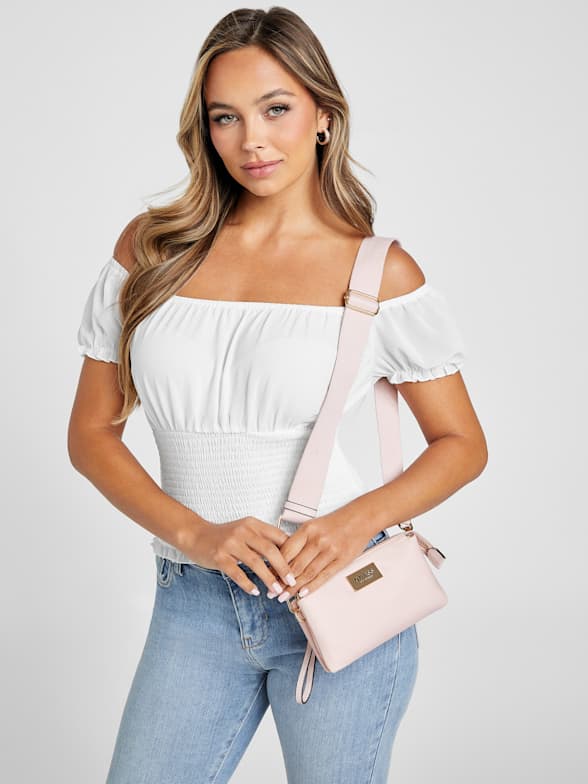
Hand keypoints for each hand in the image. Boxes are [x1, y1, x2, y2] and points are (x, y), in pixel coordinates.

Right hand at [180, 516, 298, 597]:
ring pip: (255, 562)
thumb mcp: (245, 530)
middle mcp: (243, 531)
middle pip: (270, 550)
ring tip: (276, 591)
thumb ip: (263, 538)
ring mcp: (230, 544)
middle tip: (291, 581)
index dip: (290, 552)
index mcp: (252, 524)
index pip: (277, 536)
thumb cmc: (224, 535)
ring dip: (268, 578)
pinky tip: (255, 591)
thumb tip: (288, 553)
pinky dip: (247, 583)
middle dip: (283, 568)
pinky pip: (236, 572)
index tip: (298, 566)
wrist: (195, 535)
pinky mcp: (219, 557)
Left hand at [275, 512, 370, 599]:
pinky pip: (324, 576)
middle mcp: (318, 540)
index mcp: (307, 529)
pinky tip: (303, 593)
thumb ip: (299, 541)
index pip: (286, 551)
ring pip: (308, 573)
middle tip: (271, 592)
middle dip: (281, 581)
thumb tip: (282, 559)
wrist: (360, 518)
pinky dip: (312, 586)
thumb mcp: (314, 525)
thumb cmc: (335, 522)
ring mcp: (330, 550)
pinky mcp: (341, 560)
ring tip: (284, 596)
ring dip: (294, 587)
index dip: (275, 566)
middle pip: (295, 565)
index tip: (267, 576)